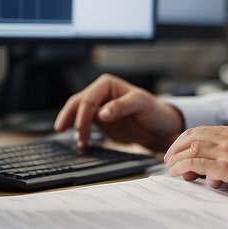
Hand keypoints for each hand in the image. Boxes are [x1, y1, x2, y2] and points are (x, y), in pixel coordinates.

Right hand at [54, 74, 184, 152]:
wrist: (160, 128)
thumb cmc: (154, 111)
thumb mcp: (142, 105)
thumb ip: (122, 106)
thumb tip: (102, 113)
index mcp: (108, 84)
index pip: (89, 98)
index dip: (82, 114)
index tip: (81, 130)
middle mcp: (100, 93)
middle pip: (77, 104)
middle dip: (70, 119)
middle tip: (68, 134)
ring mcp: (98, 107)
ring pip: (76, 113)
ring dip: (72, 126)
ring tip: (78, 142)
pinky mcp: (99, 121)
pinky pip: (83, 125)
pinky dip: (79, 133)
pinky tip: (81, 144)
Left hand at [163, 123, 227, 213]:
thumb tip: (218, 171)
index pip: (206, 130)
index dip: (188, 140)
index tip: (180, 151)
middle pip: (194, 135)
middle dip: (177, 147)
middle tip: (169, 159)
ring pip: (192, 147)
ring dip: (177, 158)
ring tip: (171, 169)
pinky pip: (196, 163)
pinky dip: (182, 167)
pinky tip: (177, 174)